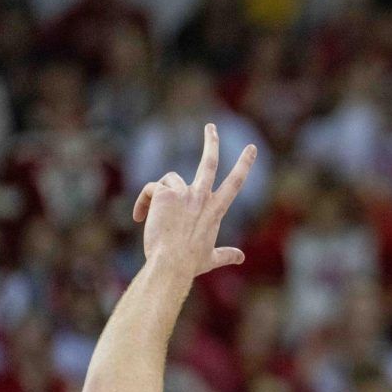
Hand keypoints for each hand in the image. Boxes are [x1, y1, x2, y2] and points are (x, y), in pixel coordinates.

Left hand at [133, 124, 256, 276]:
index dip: (244, 164)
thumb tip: (241, 258)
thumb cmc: (189, 264)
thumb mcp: (210, 258)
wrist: (171, 264)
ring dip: (160, 192)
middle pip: (210, 162)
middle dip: (211, 142)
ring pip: (169, 179)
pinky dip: (143, 202)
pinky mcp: (165, 193)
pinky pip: (151, 189)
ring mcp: (184, 193)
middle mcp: (202, 197)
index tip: (251, 148)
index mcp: (215, 210)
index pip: (235, 183)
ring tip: (151, 214)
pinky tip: (140, 217)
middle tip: (210, 127)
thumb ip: (226, 255)